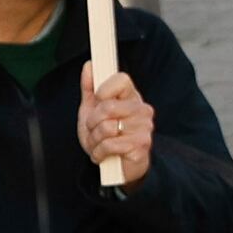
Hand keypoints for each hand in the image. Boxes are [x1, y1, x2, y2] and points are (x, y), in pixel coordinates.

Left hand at [76, 66, 153, 182]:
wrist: (118, 167)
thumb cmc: (106, 136)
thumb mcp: (92, 111)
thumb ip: (89, 88)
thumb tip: (89, 65)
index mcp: (131, 97)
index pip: (121, 79)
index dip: (104, 89)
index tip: (98, 100)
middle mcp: (142, 110)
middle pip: (107, 106)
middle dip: (92, 122)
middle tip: (94, 130)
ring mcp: (144, 128)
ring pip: (106, 128)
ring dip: (94, 140)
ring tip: (99, 144)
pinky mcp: (141, 146)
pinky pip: (109, 145)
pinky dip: (99, 153)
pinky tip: (102, 155)